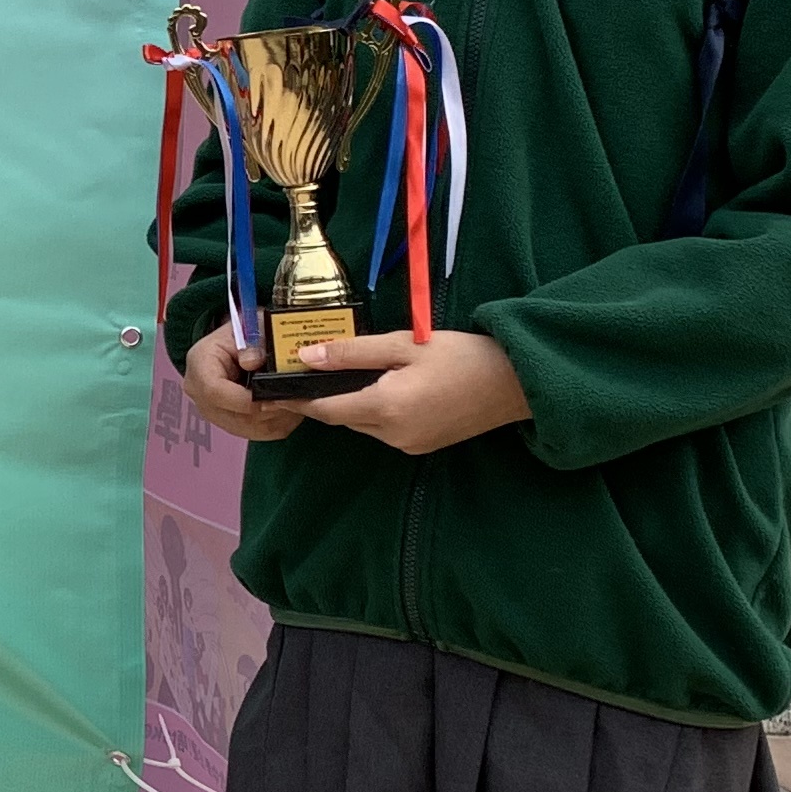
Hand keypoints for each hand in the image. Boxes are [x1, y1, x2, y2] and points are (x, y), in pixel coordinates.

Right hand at [179, 325, 303, 443]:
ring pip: (249, 428)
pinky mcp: (230, 424)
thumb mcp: (252, 327)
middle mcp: (200, 394)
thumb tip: (253, 362)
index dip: (246, 399)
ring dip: (276, 418)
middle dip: (268, 410)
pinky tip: (290, 407)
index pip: (214, 392)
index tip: (274, 396)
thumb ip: (254, 343)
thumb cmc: (245, 334)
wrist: (240, 344)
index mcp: (200, 366)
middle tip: (295, 398)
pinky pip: (258, 433)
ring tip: (296, 400)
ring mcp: (214, 412)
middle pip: (233, 416)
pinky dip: (279, 423)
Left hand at [291, 328, 530, 455]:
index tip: (272, 390)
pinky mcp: (423, 446)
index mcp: (384, 409)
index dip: (297, 399)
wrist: (517, 383)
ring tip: (349, 374)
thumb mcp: (404, 345)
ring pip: (363, 424)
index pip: (324, 409)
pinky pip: (385, 430)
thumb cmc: (462, 356)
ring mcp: (409, 445)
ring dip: (352, 404)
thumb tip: (307, 357)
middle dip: (325, 397)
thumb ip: (352, 353)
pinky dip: (376, 411)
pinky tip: (386, 388)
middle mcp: (392, 435)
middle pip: (342, 417)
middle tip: (311, 370)